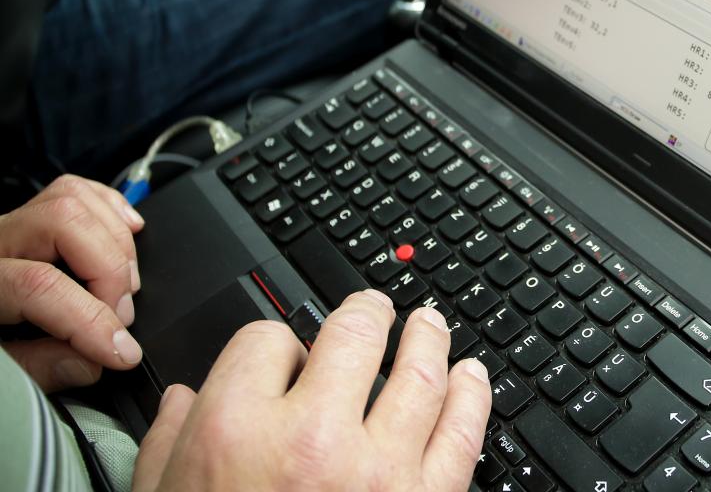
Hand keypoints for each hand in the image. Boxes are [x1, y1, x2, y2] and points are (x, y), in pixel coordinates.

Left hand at [0, 175, 144, 391]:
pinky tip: (128, 233)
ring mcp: (10, 223)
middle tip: (121, 314)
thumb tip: (90, 360)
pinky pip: (77, 189)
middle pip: (63, 221)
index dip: (91, 319)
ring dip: (115, 241)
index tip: (120, 350)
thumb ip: (36, 368)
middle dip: (108, 270)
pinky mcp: (30, 218)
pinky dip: (111, 209)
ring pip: (74, 197)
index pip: (39, 284)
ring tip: (123, 285)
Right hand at [133, 296, 492, 491]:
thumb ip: (170, 444)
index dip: (274, 345)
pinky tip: (471, 376)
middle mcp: (310, 439)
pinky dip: (473, 393)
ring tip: (431, 324)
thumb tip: (188, 397)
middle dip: (366, 311)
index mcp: (235, 433)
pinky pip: (463, 430)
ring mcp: (377, 470)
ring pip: (420, 370)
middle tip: (375, 306)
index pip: (266, 341)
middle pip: (353, 333)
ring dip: (429, 337)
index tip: (284, 357)